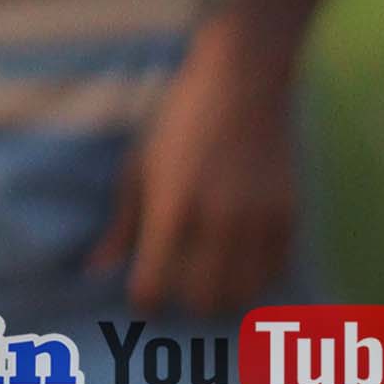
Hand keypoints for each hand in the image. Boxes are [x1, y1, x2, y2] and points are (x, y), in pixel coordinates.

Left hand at [93, 8, 303, 313]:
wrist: (242, 82)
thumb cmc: (179, 122)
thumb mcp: (138, 168)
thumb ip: (121, 227)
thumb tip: (95, 273)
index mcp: (172, 210)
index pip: (153, 287)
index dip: (144, 298)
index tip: (143, 292)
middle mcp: (217, 221)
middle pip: (201, 300)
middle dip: (184, 302)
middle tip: (179, 286)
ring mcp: (258, 220)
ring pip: (242, 294)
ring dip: (223, 294)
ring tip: (212, 279)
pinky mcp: (288, 215)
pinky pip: (273, 272)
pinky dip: (255, 276)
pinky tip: (241, 261)